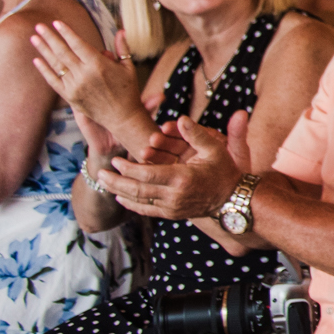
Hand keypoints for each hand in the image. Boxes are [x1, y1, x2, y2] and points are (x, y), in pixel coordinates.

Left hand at [28, 17, 142, 130]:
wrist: (122, 117)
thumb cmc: (128, 91)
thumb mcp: (128, 67)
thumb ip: (122, 48)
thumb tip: (121, 30)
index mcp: (98, 65)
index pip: (77, 44)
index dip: (66, 32)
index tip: (56, 22)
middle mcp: (84, 74)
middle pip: (62, 51)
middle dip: (50, 37)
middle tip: (38, 25)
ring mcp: (75, 86)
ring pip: (55, 64)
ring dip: (43, 50)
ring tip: (34, 37)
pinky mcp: (70, 97)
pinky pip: (53, 81)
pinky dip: (44, 70)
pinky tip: (37, 60)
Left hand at [98, 116, 249, 219]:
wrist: (233, 199)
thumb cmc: (224, 171)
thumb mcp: (214, 149)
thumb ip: (196, 134)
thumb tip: (180, 118)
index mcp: (182, 178)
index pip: (146, 174)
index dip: (128, 168)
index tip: (115, 160)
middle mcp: (174, 196)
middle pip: (136, 190)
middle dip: (115, 181)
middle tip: (100, 172)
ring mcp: (172, 208)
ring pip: (138, 202)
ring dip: (118, 192)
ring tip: (103, 182)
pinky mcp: (171, 214)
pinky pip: (146, 210)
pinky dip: (131, 204)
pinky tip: (120, 197)